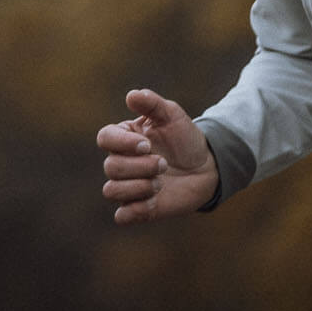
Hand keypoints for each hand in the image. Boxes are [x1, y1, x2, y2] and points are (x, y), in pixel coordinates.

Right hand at [94, 88, 219, 223]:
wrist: (205, 167)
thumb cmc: (185, 138)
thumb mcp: (172, 115)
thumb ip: (152, 103)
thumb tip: (131, 95)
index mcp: (124, 137)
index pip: (105, 138)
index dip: (123, 143)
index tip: (147, 144)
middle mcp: (121, 162)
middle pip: (110, 167)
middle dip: (139, 167)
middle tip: (164, 164)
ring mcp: (128, 187)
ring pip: (112, 191)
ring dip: (138, 187)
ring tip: (161, 182)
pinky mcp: (138, 208)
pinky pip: (122, 215)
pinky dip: (135, 210)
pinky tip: (155, 200)